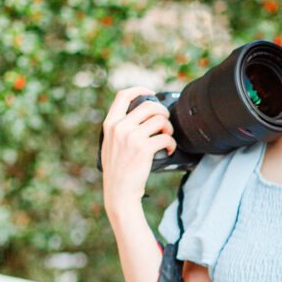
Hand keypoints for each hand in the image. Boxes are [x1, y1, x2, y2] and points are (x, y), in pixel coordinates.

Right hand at [101, 86, 176, 216]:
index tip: (151, 93)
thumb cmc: (117, 170)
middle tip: (166, 121)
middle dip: (162, 111)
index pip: (123, 96)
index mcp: (110, 124)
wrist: (119, 192)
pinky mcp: (144, 149)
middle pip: (149, 105)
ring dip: (169, 128)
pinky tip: (169, 149)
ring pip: (160, 120)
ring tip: (167, 137)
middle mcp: (120, 127)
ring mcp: (132, 137)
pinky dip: (171, 144)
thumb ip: (119, 129)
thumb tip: (138, 116)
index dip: (140, 89)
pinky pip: (166, 137)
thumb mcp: (110, 144)